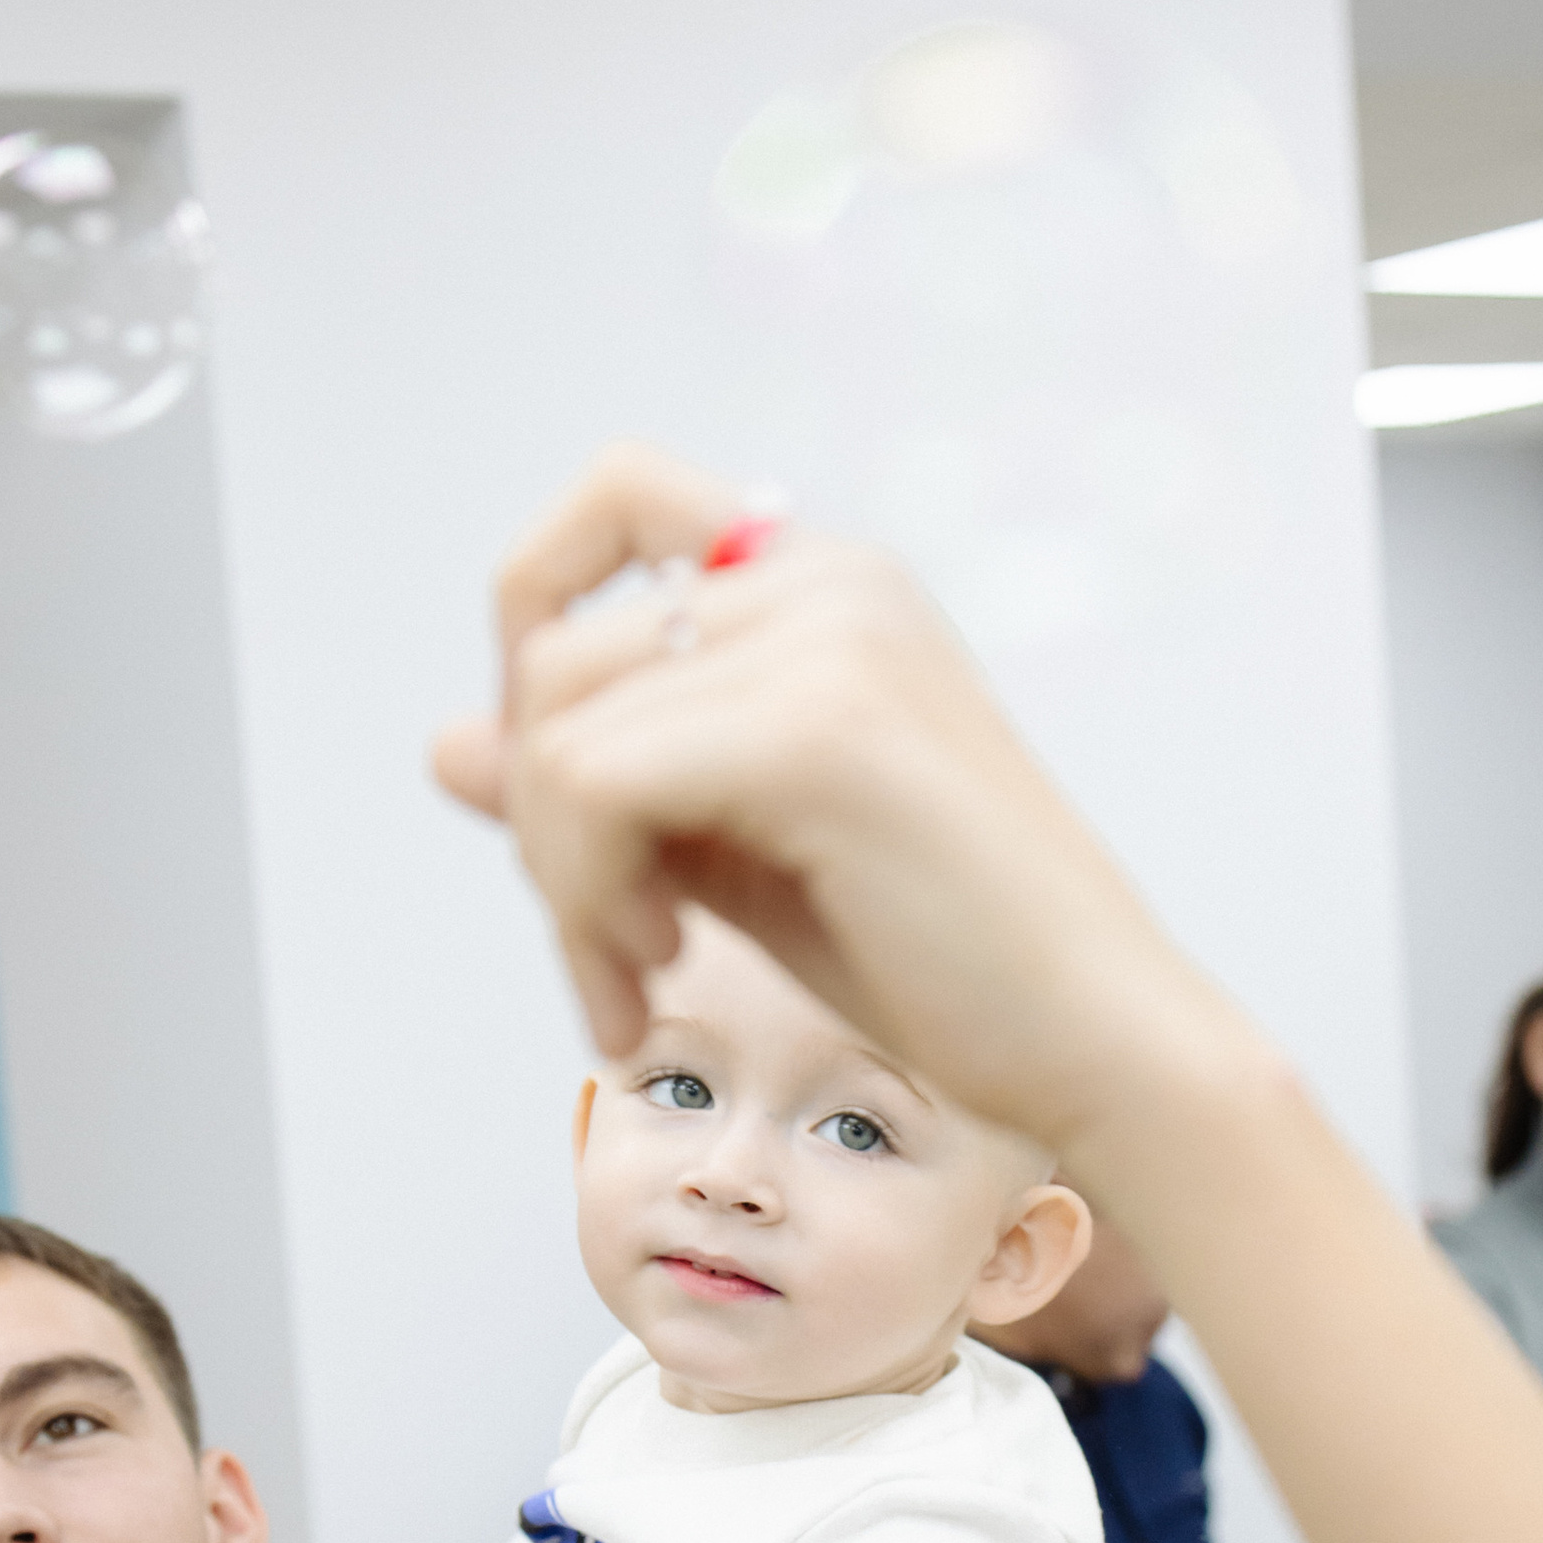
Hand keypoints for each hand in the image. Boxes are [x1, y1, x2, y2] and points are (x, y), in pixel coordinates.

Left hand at [433, 444, 1212, 1141]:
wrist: (1096, 1046)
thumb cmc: (938, 964)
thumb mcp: (727, 857)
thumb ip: (599, 789)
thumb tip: (445, 742)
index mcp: (827, 584)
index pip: (612, 496)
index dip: (532, 614)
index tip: (564, 783)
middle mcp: (830, 578)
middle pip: (554, 650)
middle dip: (541, 824)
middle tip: (611, 954)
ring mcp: (831, 640)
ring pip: (556, 726)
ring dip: (561, 883)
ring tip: (636, 980)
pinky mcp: (817, 729)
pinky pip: (591, 784)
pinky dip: (584, 901)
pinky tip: (658, 977)